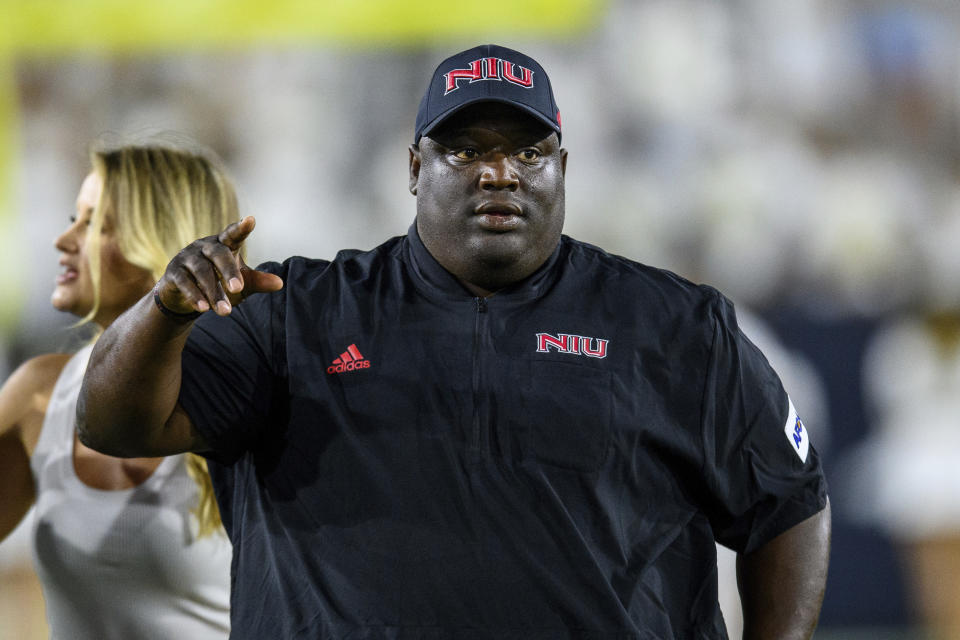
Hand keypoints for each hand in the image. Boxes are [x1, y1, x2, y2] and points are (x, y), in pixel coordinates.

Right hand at [155, 216, 282, 315]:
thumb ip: (257, 281)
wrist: (186, 299)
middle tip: (238, 289)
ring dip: (214, 292)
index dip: (241, 227)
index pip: (233, 234)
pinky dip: (194, 295)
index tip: (251, 220)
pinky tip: (203, 309)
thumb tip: (280, 283)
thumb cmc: (219, 284)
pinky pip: (184, 282)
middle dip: (228, 271)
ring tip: (225, 312)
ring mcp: (187, 257)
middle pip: (218, 254)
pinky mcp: (173, 272)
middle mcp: (204, 247)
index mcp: (223, 245)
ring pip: (201, 272)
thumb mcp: (241, 284)